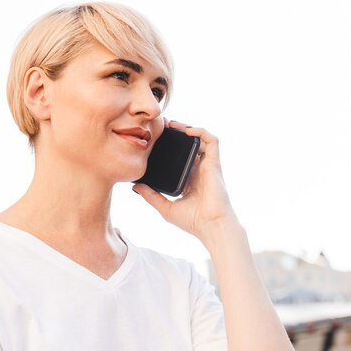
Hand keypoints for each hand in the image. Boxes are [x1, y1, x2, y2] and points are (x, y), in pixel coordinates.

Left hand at [132, 119, 237, 241]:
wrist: (211, 226)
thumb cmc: (193, 221)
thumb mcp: (165, 207)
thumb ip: (151, 195)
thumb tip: (135, 186)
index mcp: (189, 180)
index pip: (179, 159)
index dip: (170, 148)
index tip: (155, 140)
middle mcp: (199, 171)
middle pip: (188, 146)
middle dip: (177, 134)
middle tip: (161, 126)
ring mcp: (207, 166)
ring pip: (200, 140)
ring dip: (187, 128)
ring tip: (172, 124)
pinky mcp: (214, 163)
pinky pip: (212, 141)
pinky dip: (201, 132)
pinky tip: (187, 130)